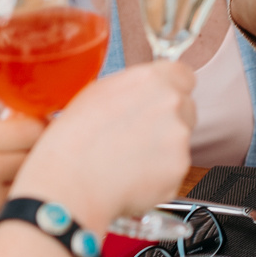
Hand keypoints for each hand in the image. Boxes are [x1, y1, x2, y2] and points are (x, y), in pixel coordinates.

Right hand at [0, 117, 43, 256]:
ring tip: (15, 188)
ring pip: (35, 186)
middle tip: (32, 164)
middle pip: (40, 156)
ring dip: (32, 186)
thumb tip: (27, 133)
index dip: (41, 132)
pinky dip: (20, 210)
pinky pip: (22, 212)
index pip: (33, 127)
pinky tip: (5, 210)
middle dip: (40, 159)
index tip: (41, 137)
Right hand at [13, 62, 194, 230]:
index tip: (160, 100)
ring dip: (163, 149)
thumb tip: (142, 93)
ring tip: (128, 159)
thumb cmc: (74, 139)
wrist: (70, 182)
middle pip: (185, 107)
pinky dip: (159, 174)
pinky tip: (132, 175)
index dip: (172, 89)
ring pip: (180, 140)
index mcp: (150, 79)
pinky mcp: (179, 168)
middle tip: (137, 134)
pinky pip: (174, 169)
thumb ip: (132, 87)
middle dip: (168, 120)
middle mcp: (170, 104)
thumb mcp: (97, 93)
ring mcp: (178, 137)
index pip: (184, 75)